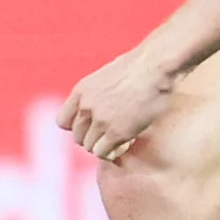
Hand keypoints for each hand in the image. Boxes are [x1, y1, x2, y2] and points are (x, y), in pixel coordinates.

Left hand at [59, 46, 180, 163]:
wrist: (156, 66)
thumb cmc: (139, 66)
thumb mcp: (107, 75)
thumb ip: (98, 92)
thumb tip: (103, 100)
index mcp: (81, 92)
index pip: (63, 122)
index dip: (77, 128)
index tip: (92, 127)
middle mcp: (86, 107)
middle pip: (77, 137)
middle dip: (93, 138)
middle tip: (110, 135)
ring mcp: (100, 121)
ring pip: (90, 147)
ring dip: (104, 146)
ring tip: (120, 139)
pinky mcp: (117, 133)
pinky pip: (103, 153)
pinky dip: (112, 153)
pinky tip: (125, 143)